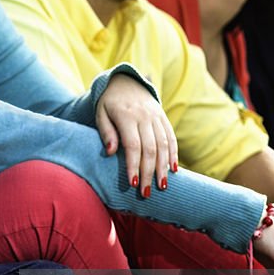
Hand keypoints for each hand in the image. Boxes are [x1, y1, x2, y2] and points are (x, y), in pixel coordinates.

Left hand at [95, 73, 177, 195]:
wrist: (126, 81)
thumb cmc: (108, 103)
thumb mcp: (101, 114)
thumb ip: (106, 133)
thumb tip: (111, 152)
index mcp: (126, 116)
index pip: (133, 145)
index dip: (134, 165)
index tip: (132, 184)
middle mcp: (144, 116)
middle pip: (150, 149)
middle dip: (149, 173)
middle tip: (147, 193)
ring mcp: (156, 117)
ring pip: (164, 145)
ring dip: (163, 167)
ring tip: (162, 186)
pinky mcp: (163, 118)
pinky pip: (171, 137)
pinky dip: (173, 154)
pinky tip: (173, 170)